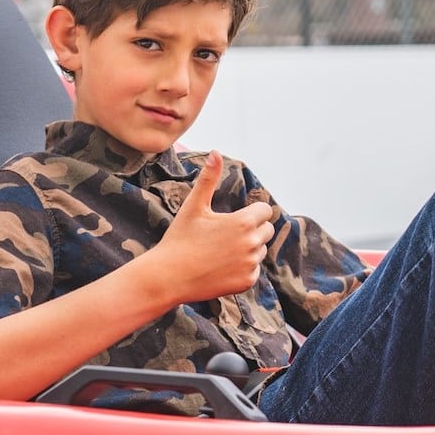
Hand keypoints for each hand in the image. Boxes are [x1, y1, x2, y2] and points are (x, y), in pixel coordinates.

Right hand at [152, 151, 275, 303]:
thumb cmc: (179, 238)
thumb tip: (216, 152)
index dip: (250, 212)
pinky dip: (241, 269)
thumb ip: (209, 179)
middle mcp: (252, 243)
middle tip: (224, 235)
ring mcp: (250, 264)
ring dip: (247, 249)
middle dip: (252, 229)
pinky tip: (220, 268)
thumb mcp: (194, 206)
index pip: (265, 211)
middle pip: (267, 230)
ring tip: (219, 252)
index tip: (233, 218)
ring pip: (260, 251)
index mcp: (244, 222)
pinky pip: (253, 270)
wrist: (167, 277)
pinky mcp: (246, 282)